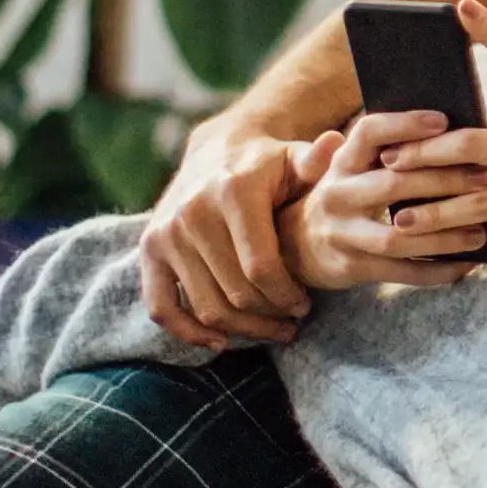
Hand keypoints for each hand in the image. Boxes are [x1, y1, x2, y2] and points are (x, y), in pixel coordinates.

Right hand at [141, 130, 326, 347]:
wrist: (217, 150)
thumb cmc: (269, 164)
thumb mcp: (296, 158)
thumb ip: (318, 161)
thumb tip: (337, 145)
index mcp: (233, 192)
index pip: (261, 268)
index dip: (287, 296)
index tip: (305, 305)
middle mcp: (192, 212)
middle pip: (236, 293)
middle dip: (270, 316)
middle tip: (293, 322)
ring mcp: (166, 232)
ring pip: (206, 307)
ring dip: (242, 331)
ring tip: (271, 330)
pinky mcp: (149, 248)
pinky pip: (161, 306)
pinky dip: (187, 332)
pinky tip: (219, 343)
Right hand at [280, 111, 486, 289]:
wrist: (296, 246)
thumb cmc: (343, 196)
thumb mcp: (347, 166)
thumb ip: (377, 147)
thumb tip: (436, 124)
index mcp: (342, 161)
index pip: (370, 132)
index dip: (405, 124)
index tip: (444, 120)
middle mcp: (338, 194)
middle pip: (393, 185)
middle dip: (444, 181)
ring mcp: (343, 234)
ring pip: (400, 236)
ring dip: (445, 235)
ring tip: (483, 231)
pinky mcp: (353, 267)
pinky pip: (403, 272)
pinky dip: (438, 271)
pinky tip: (468, 265)